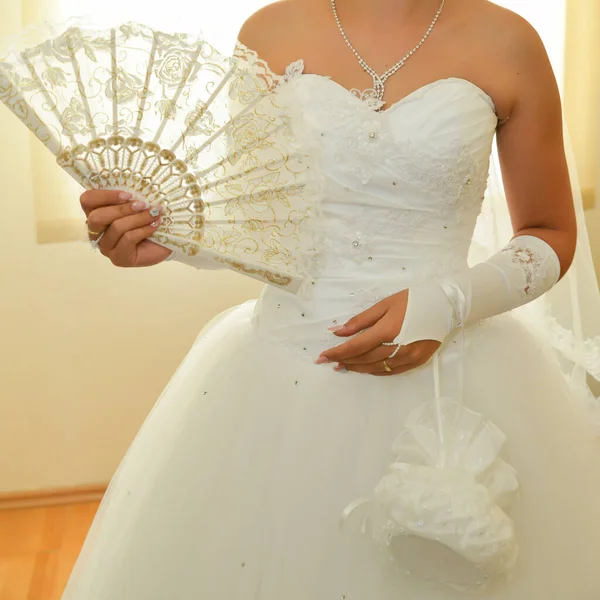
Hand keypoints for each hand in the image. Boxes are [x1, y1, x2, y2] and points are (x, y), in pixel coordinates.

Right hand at [81, 190, 171, 266]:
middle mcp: (96, 232)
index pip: (87, 200)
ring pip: (116, 227)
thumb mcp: (137, 204)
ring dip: (138, 218)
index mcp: (96, 213)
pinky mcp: (118, 258)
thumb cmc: (149, 220)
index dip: (105, 195)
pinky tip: (155, 225)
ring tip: (154, 213)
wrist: (166, 242)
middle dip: (122, 209)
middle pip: (97, 217)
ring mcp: (106, 247)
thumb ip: (128, 197)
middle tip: (143, 204)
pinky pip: (128, 238)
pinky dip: (144, 229)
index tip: (128, 194)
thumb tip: (134, 188)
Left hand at [316, 289, 440, 375]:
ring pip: (376, 368)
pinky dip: (375, 370)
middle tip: (329, 361)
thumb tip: (337, 332)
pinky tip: (365, 368)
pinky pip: (391, 371)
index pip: (355, 347)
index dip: (337, 353)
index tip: (322, 357)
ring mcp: (408, 357)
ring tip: (344, 365)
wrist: (446, 305)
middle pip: (364, 359)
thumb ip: (360, 321)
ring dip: (357, 368)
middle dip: (344, 361)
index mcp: (387, 330)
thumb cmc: (413, 300)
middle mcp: (396, 347)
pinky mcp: (417, 362)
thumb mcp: (384, 305)